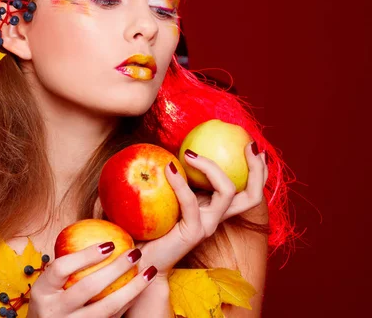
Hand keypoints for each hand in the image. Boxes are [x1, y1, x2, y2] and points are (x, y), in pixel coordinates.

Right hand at [27, 242, 157, 317]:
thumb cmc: (51, 300)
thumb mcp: (48, 285)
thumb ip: (66, 266)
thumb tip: (96, 230)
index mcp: (41, 292)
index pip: (61, 268)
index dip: (86, 255)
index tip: (109, 244)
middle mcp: (54, 312)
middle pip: (87, 288)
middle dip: (115, 268)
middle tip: (134, 252)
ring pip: (107, 308)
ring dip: (132, 288)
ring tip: (148, 271)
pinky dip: (129, 302)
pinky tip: (141, 288)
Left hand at [134, 142, 267, 276]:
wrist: (141, 255)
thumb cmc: (152, 222)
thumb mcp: (168, 193)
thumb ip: (178, 176)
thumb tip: (175, 145)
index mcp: (214, 207)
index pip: (247, 190)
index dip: (258, 170)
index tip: (251, 144)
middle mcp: (217, 217)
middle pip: (252, 196)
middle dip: (257, 169)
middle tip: (249, 145)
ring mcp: (207, 225)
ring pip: (227, 192)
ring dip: (211, 167)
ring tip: (189, 153)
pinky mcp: (193, 231)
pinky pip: (191, 202)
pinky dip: (180, 183)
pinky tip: (168, 168)